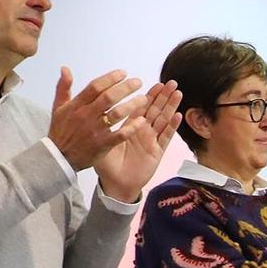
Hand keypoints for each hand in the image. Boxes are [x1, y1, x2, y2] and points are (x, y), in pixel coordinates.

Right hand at [48, 68, 145, 169]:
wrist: (59, 158)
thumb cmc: (60, 131)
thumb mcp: (58, 108)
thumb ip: (63, 87)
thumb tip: (65, 68)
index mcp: (76, 105)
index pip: (95, 87)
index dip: (110, 78)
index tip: (123, 73)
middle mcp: (86, 116)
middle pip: (108, 97)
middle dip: (125, 88)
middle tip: (138, 82)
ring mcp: (95, 131)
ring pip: (117, 114)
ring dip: (132, 105)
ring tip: (144, 99)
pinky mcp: (103, 144)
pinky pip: (120, 134)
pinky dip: (132, 127)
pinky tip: (142, 120)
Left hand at [93, 80, 180, 203]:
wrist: (115, 185)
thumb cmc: (107, 165)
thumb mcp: (100, 140)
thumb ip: (98, 123)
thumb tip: (89, 106)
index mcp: (130, 127)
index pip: (140, 107)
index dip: (148, 95)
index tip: (155, 83)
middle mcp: (143, 131)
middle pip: (155, 110)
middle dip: (163, 96)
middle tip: (170, 82)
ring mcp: (151, 141)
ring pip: (163, 120)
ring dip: (170, 106)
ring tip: (177, 93)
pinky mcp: (157, 152)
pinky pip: (165, 137)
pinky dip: (172, 126)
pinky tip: (177, 116)